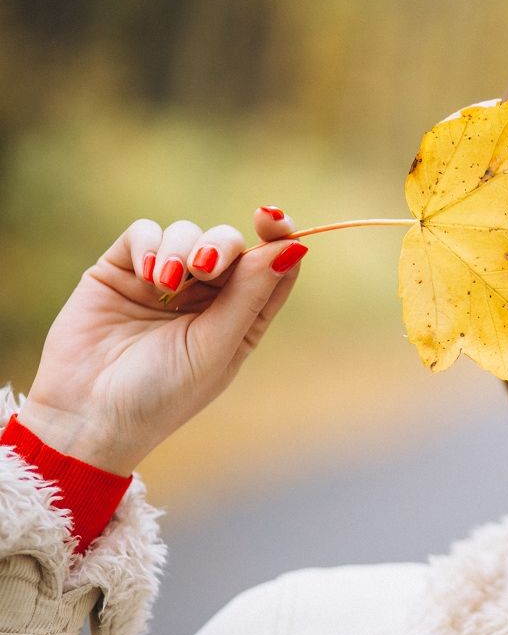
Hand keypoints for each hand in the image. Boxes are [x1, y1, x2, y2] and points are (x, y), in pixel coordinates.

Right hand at [18, 207, 308, 474]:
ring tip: (166, 284)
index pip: (271, 265)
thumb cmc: (162, 393)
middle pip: (230, 243)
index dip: (279, 236)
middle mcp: (206, 296)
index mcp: (241, 318)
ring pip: (188, 231)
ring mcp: (163, 280)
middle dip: (221, 245)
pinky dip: (150, 245)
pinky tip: (147, 274)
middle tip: (205, 268)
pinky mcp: (121, 270)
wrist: (87, 414)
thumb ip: (250, 294)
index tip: (273, 220)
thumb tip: (292, 248)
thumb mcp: (215, 346)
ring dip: (182, 249)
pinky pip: (144, 233)